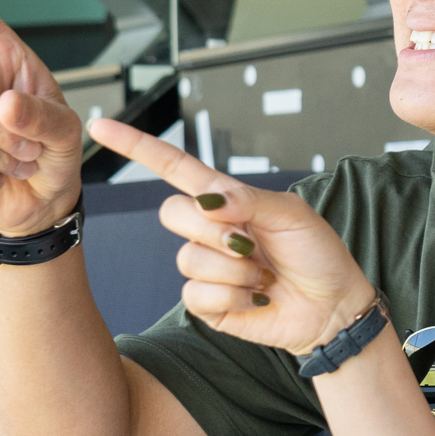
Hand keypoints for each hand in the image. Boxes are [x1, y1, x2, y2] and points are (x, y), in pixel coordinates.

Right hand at [88, 117, 379, 356]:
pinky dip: (232, 296)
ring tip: (262, 275)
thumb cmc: (318, 254)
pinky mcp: (208, 303)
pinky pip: (196, 294)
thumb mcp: (292, 214)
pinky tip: (256, 298)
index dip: (137, 147)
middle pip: (172, 214)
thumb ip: (247, 199)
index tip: (101, 127)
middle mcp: (209, 231)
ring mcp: (206, 268)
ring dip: (233, 269)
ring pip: (187, 258)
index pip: (173, 168)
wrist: (333, 307)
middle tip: (252, 244)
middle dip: (215, 230)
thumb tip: (206, 199)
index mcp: (226, 199)